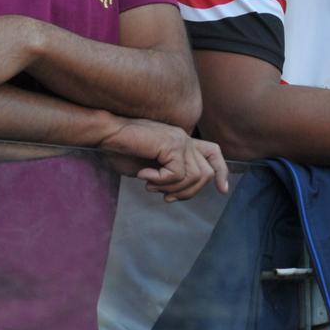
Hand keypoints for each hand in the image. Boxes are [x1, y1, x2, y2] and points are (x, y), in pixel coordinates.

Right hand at [98, 118, 229, 201]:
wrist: (106, 133)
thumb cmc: (122, 150)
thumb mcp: (150, 168)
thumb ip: (169, 177)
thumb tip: (179, 194)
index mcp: (183, 143)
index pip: (214, 154)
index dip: (222, 172)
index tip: (222, 190)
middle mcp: (186, 139)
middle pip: (206, 174)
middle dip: (187, 192)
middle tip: (165, 195)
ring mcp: (180, 140)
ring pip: (193, 177)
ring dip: (171, 188)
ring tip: (150, 184)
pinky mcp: (171, 144)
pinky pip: (176, 175)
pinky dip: (160, 181)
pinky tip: (143, 175)